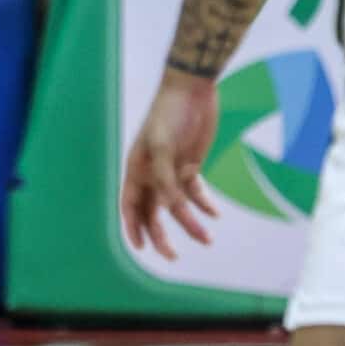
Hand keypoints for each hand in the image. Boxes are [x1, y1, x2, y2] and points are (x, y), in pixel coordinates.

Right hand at [120, 72, 221, 258]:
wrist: (192, 90)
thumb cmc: (169, 114)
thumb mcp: (163, 147)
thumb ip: (166, 180)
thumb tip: (170, 209)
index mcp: (136, 168)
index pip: (130, 205)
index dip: (133, 227)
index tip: (141, 248)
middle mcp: (152, 173)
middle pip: (153, 212)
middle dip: (161, 235)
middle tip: (173, 255)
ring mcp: (171, 170)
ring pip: (177, 206)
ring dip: (190, 223)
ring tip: (207, 239)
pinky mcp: (190, 165)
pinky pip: (195, 192)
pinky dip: (204, 204)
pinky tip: (214, 214)